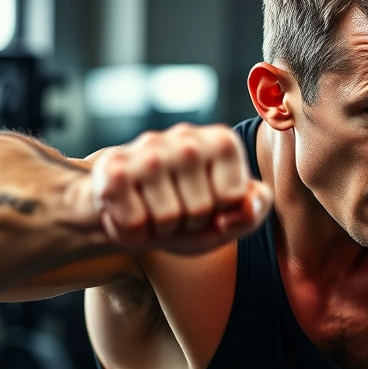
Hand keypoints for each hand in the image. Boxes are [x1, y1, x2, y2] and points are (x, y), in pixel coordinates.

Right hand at [88, 123, 271, 253]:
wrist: (127, 208)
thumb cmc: (187, 210)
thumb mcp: (230, 216)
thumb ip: (253, 210)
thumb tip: (247, 206)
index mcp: (222, 141)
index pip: (233, 198)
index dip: (220, 213)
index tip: (207, 202)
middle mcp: (187, 137)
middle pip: (201, 209)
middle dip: (190, 222)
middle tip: (177, 208)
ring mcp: (148, 150)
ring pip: (168, 218)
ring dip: (161, 227)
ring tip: (155, 209)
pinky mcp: (114, 169)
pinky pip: (135, 224)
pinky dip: (134, 231)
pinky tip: (132, 211)